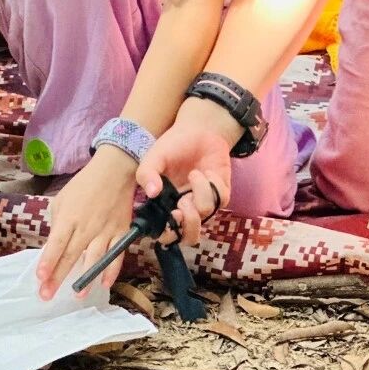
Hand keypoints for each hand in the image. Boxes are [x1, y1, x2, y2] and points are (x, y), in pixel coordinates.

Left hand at [36, 148, 137, 300]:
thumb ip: (57, 222)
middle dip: (58, 277)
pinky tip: (105, 283)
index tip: (40, 278)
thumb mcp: (62, 199)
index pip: (56, 243)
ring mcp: (106, 230)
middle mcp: (86, 226)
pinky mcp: (121, 231)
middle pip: (71, 255)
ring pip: (94, 259)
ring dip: (86, 278)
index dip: (48, 261)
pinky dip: (112, 270)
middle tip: (47, 296)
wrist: (114, 170)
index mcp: (69, 216)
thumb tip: (55, 245)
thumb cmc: (84, 185)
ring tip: (78, 296)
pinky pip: (117, 254)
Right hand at [136, 97, 234, 246]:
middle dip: (189, 224)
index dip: (169, 234)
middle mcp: (185, 210)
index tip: (172, 215)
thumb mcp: (154, 157)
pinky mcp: (221, 195)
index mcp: (165, 206)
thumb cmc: (172, 146)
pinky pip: (220, 198)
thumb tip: (152, 193)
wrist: (199, 131)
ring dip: (199, 191)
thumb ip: (147, 174)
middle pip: (190, 237)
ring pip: (205, 213)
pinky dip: (213, 183)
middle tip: (184, 203)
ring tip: (193, 174)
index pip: (166, 235)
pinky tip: (207, 172)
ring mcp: (204, 203)